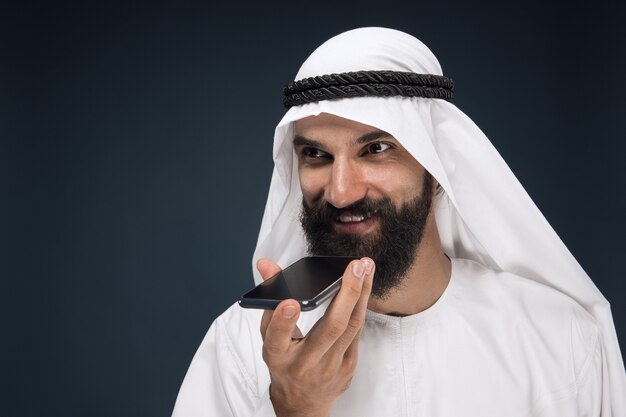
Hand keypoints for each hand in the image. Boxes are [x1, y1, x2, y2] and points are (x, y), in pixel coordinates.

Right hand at [257, 257, 374, 416]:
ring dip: (362, 293)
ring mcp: (330, 366)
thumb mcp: (269, 335)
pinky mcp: (348, 365)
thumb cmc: (284, 363)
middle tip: (356, 266)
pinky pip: (357, 331)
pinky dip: (362, 305)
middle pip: (330, 328)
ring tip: (366, 267)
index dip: (282, 321)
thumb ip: (269, 298)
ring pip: (351, 326)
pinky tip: (365, 286)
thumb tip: (266, 264)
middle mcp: (305, 363)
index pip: (277, 339)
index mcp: (278, 355)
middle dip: (347, 293)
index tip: (290, 302)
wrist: (303, 403)